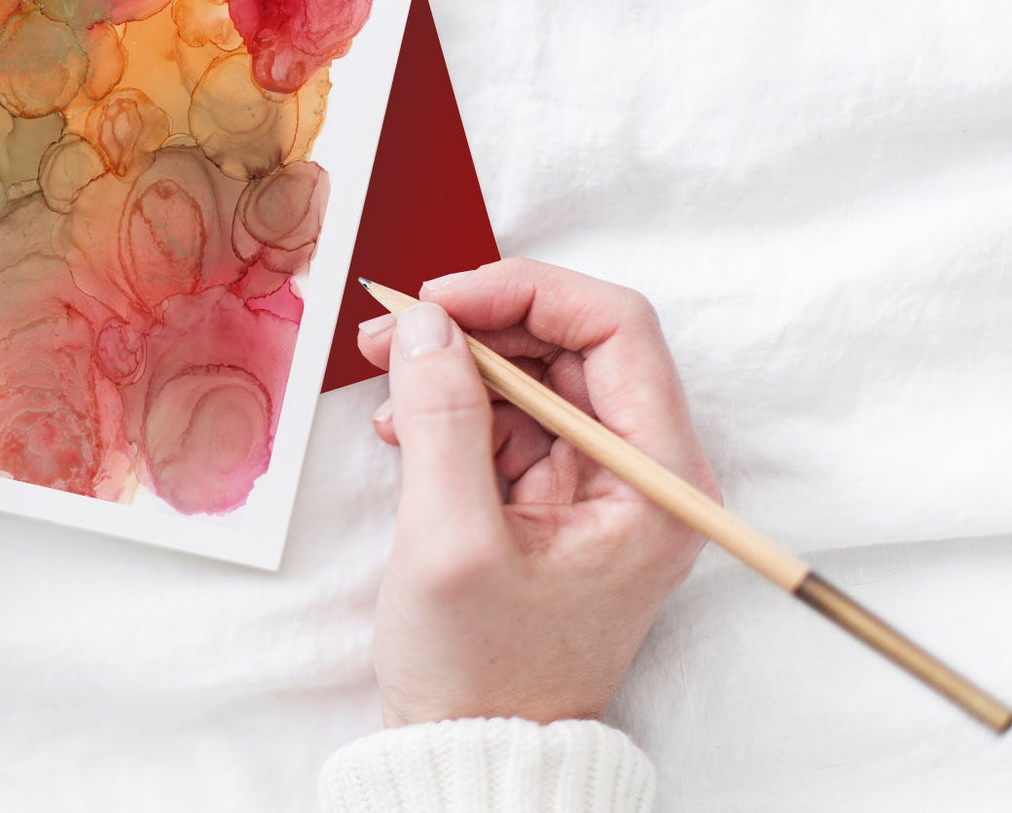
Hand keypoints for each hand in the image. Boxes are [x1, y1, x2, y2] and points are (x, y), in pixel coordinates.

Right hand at [355, 258, 718, 726]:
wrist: (476, 748)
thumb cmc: (481, 671)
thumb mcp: (450, 541)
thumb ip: (441, 419)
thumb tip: (424, 323)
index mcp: (656, 481)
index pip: (615, 329)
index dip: (524, 294)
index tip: (439, 300)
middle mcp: (644, 472)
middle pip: (572, 343)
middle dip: (477, 324)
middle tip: (392, 329)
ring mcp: (600, 483)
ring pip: (535, 373)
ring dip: (456, 364)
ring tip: (386, 382)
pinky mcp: (556, 495)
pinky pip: (509, 415)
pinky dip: (453, 406)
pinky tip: (403, 428)